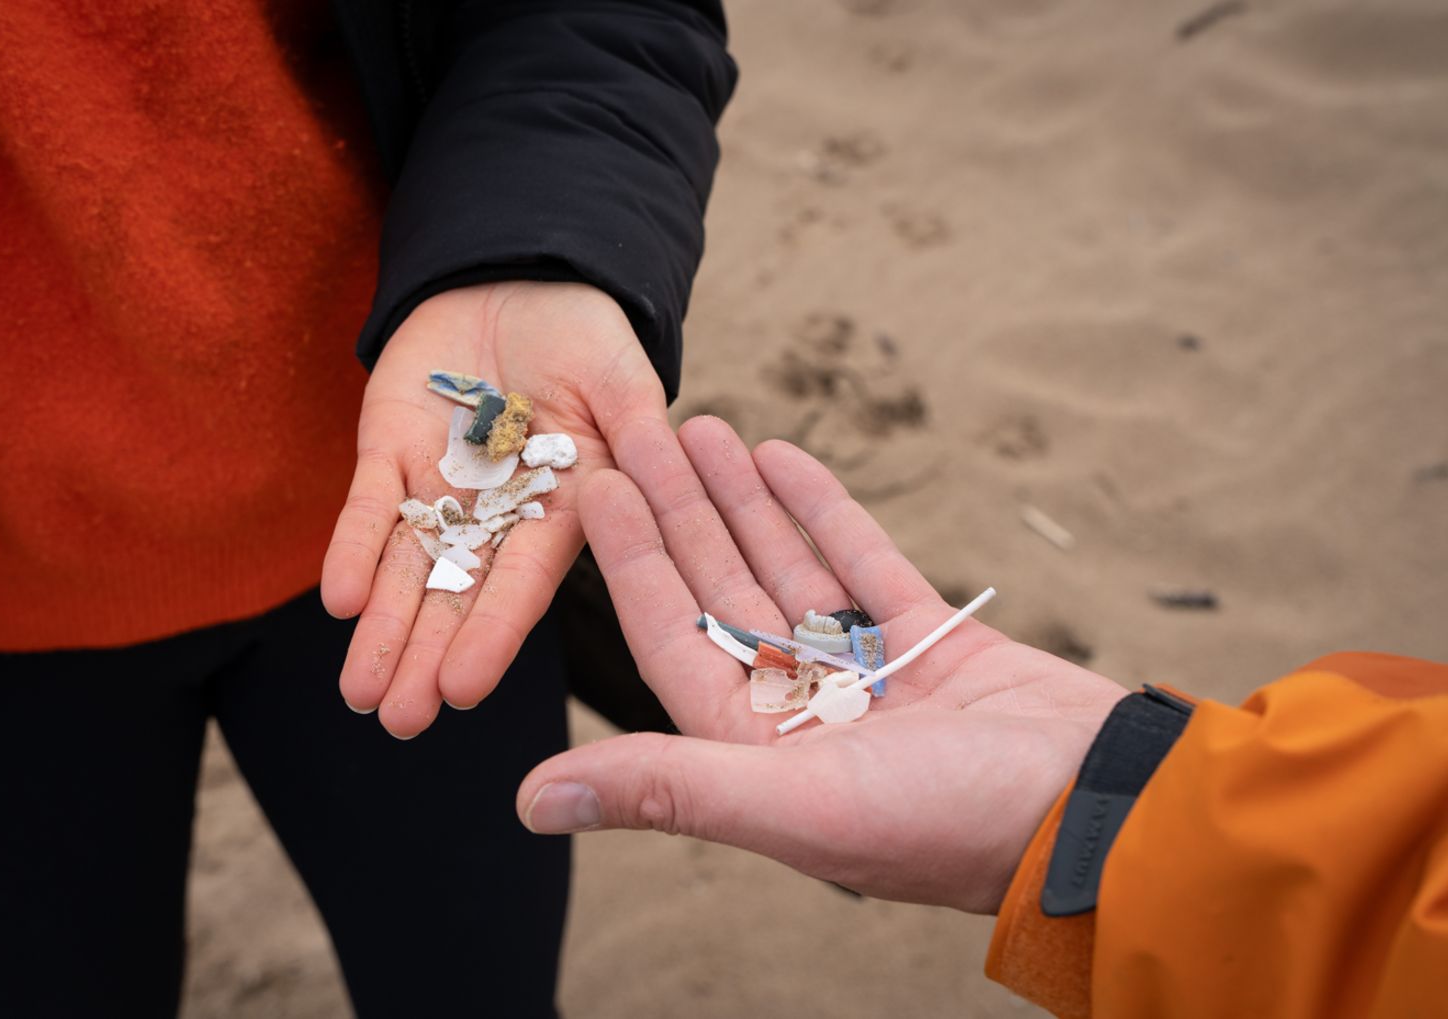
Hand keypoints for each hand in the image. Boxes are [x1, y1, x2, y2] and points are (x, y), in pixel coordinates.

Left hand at [322, 281, 665, 737]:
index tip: (462, 689)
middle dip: (426, 655)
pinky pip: (369, 507)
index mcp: (564, 512)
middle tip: (399, 719)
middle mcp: (499, 516)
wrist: (518, 279)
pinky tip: (339, 600)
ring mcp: (442, 488)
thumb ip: (640, 437)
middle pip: (458, 595)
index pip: (523, 582)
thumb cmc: (588, 337)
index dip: (492, 633)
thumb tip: (668, 482)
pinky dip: (353, 550)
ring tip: (360, 693)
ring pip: (407, 569)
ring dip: (383, 629)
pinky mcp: (391, 452)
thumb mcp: (626, 385)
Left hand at [516, 416, 1126, 912]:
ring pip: (785, 567)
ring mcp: (867, 674)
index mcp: (756, 752)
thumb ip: (668, 789)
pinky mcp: (931, 643)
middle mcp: (801, 711)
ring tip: (701, 426)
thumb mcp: (797, 806)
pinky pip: (861, 562)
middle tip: (641, 427)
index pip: (672, 635)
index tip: (595, 485)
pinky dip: (821, 511)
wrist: (1099, 809)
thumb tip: (530, 802)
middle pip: (721, 588)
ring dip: (741, 499)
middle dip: (681, 509)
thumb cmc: (949, 824)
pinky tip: (780, 456)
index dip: (631, 559)